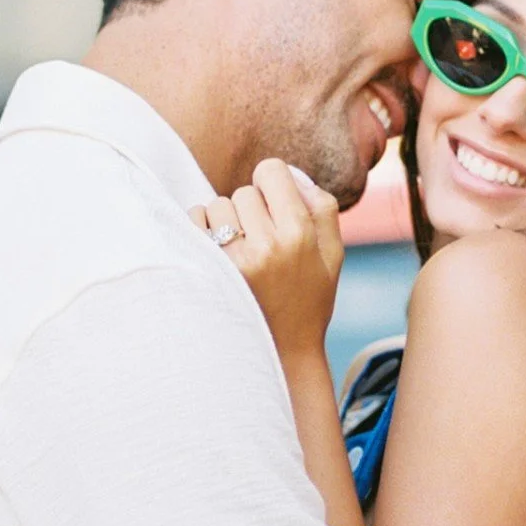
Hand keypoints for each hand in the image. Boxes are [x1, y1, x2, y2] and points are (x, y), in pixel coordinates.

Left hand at [189, 159, 343, 357]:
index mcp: (299, 235)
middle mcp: (266, 246)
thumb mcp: (332, 255)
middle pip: (244, 191)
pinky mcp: (208, 273)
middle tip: (261, 237)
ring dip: (225, 220)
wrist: (282, 354)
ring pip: (216, 206)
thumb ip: (322, 208)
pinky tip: (217, 253)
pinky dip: (201, 231)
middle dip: (251, 208)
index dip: (272, 181)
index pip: (271, 171)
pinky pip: (193, 223)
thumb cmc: (309, 301)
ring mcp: (233, 262)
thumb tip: (294, 175)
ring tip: (240, 249)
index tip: (272, 199)